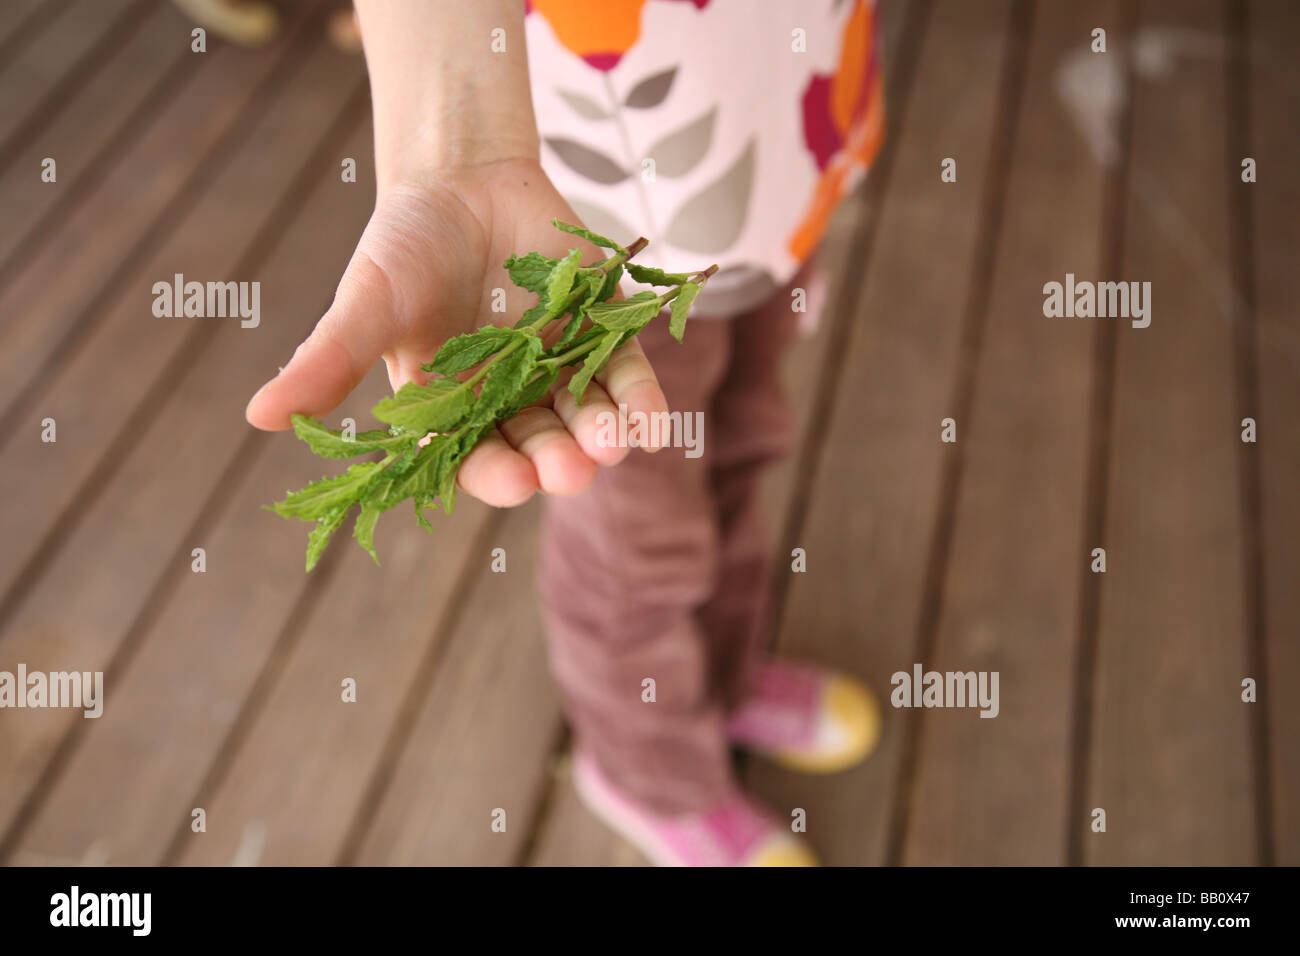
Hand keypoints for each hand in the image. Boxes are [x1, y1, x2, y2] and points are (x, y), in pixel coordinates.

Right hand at [245, 159, 667, 506]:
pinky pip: (626, 375)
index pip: (475, 458)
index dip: (494, 473)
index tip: (512, 478)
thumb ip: (327, 359)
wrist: (461, 178)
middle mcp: (510, 402)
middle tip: (570, 470)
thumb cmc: (403, 245)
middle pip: (538, 446)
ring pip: (586, 418)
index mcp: (454, 411)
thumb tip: (257, 417)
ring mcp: (559, 370)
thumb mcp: (366, 304)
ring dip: (603, 436)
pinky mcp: (601, 333)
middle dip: (555, 462)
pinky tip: (655, 422)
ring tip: (613, 444)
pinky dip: (642, 400)